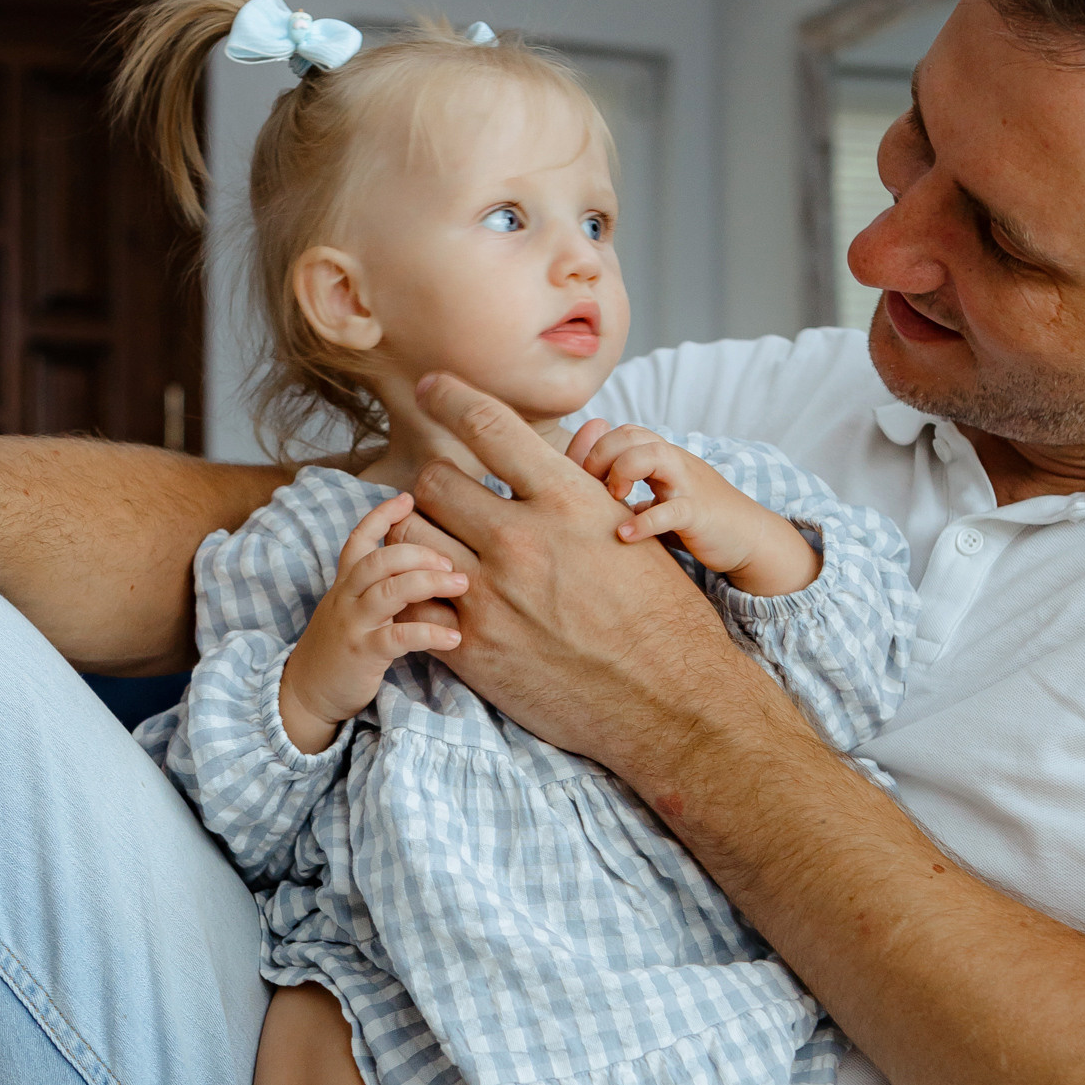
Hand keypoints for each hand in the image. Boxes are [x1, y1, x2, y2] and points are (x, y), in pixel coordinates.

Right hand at [280, 494, 468, 751]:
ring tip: (461, 584)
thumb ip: (377, 589)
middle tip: (452, 561)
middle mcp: (346, 598)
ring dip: (428, 582)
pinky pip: (399, 637)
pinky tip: (454, 636)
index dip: (381, 516)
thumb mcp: (351, 610)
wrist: (304, 692)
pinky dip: (430, 633)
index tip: (408, 498)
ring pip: (389, 591)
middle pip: (379, 560)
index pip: (358, 539)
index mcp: (344, 584)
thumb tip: (421, 569)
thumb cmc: (338, 649)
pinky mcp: (363, 654)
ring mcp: (353, 625)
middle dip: (418, 553)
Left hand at [396, 375, 758, 774]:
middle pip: (436, 479)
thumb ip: (583, 487)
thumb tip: (572, 440)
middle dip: (439, 482)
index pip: (488, 425)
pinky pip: (416, 595)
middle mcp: (523, 539)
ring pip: (412, 532)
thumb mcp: (628, 531)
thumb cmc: (662, 615)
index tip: (432, 385)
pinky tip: (438, 591)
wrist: (672, 700)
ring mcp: (491, 595)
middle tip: (450, 497)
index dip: (451, 395)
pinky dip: (420, 587)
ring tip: (440, 541)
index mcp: (568, 500)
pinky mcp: (473, 646)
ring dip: (421, 530)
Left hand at [565, 420, 818, 595]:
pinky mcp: (698, 513)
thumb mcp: (660, 499)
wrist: (748, 537)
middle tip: (591, 487)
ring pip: (651, 455)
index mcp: (663, 457)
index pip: (623, 432)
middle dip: (601, 455)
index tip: (583, 481)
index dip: (596, 449)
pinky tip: (625, 536)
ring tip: (613, 499)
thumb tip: (595, 493)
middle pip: (630, 435)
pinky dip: (643, 522)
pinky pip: (670, 510)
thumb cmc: (700, 520)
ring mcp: (688, 484)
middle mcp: (674, 462)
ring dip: (621, 472)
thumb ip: (633, 491)